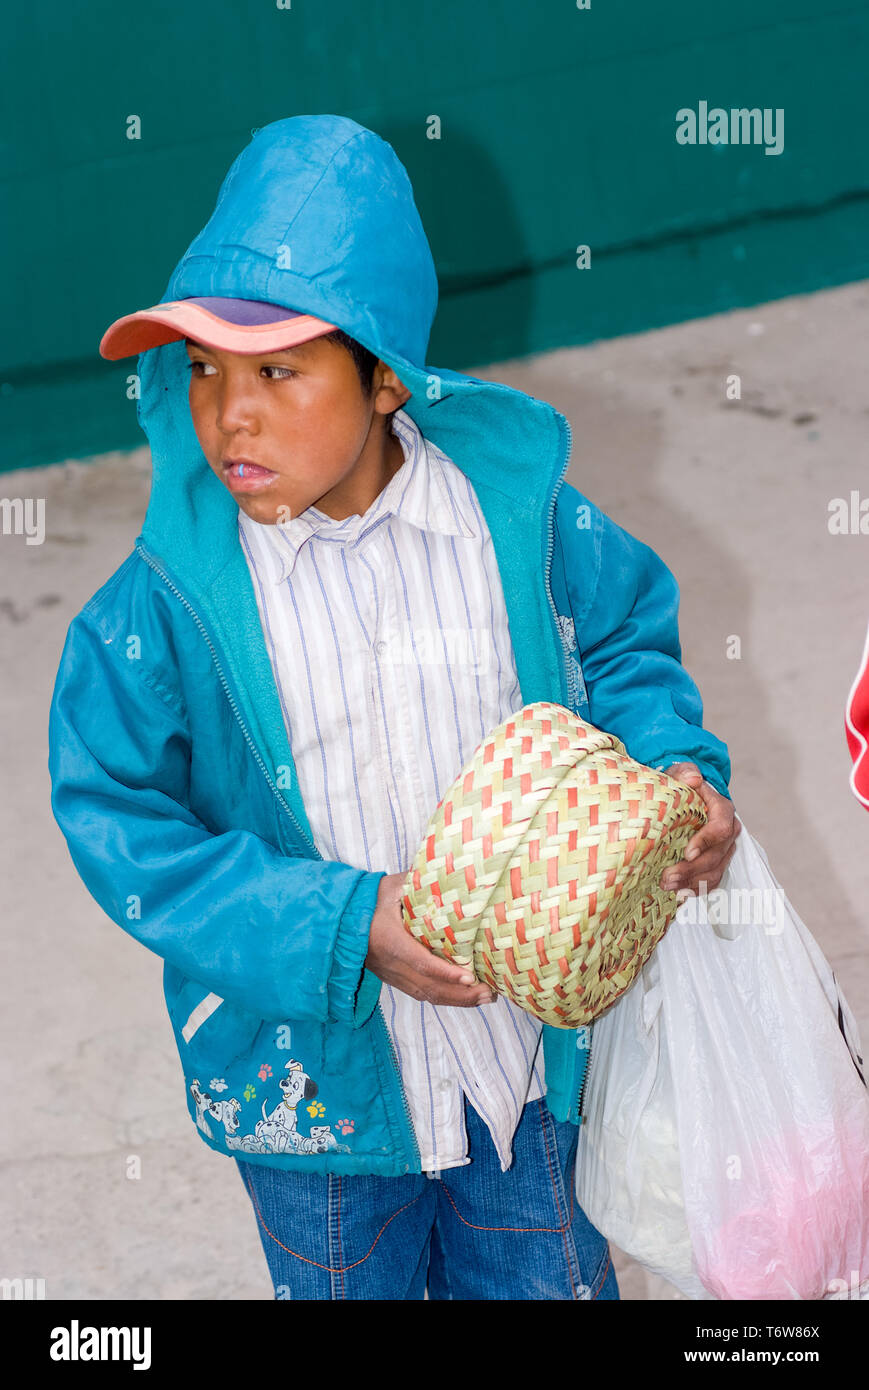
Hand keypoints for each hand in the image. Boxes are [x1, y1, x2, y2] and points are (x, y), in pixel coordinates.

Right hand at [364, 871, 495, 1006]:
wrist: (342, 918)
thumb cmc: (371, 898)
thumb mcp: (395, 886)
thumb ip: (419, 884)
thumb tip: (453, 877)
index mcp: (389, 940)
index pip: (420, 962)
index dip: (445, 972)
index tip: (469, 977)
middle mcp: (390, 964)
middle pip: (428, 987)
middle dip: (460, 994)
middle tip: (488, 992)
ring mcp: (391, 975)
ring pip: (426, 995)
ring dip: (457, 1000)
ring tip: (485, 997)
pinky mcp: (394, 980)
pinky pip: (421, 994)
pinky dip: (445, 998)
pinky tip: (465, 997)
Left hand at [659, 763, 740, 897]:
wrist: (683, 797)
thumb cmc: (680, 784)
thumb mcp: (679, 773)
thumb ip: (685, 772)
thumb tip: (694, 779)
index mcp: (722, 810)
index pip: (721, 828)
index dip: (706, 841)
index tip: (687, 852)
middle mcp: (728, 832)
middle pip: (717, 856)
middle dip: (693, 869)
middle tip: (667, 877)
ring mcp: (723, 849)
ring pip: (715, 871)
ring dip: (692, 883)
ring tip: (667, 886)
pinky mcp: (716, 862)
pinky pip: (712, 880)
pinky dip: (697, 889)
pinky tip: (679, 894)